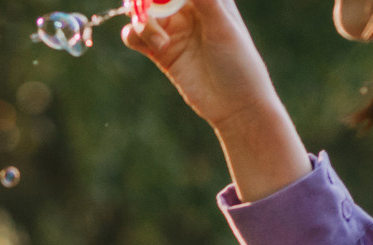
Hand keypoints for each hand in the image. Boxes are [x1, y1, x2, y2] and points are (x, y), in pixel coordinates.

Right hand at [120, 0, 279, 133]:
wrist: (235, 105)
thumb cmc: (238, 62)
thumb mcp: (222, 26)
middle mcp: (187, 9)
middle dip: (143, 0)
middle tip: (142, 11)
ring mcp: (172, 29)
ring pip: (141, 13)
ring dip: (141, 22)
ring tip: (160, 42)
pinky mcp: (160, 51)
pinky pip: (136, 36)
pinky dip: (134, 36)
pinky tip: (156, 46)